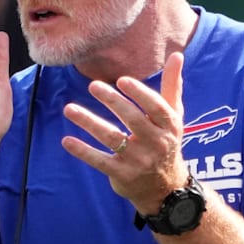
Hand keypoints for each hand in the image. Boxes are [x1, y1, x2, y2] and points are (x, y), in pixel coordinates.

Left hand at [61, 52, 187, 213]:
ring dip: (89, 122)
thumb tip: (177, 55)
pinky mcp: (122, 175)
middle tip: (93, 85)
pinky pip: (100, 161)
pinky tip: (67, 140)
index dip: (140, 94)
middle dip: (113, 102)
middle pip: (133, 120)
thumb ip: (173, 86)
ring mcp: (139, 161)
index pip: (157, 108)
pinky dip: (83, 151)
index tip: (122, 80)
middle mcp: (156, 144)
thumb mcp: (174, 117)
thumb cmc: (166, 143)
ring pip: (112, 139)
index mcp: (169, 126)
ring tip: (69, 108)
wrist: (165, 189)